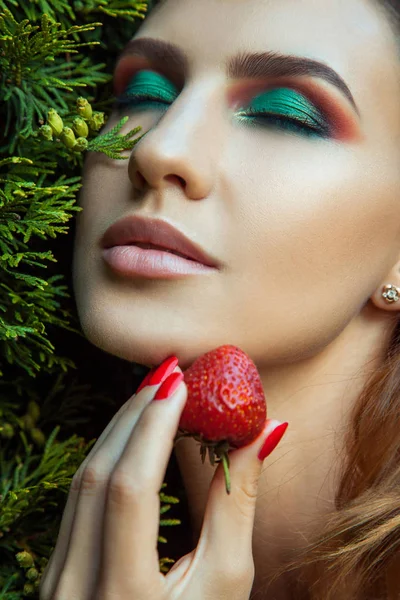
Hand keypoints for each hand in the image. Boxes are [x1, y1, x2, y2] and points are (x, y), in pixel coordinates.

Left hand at [39, 356, 285, 599]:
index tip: (180, 383)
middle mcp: (77, 587)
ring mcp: (57, 581)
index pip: (129, 489)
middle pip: (97, 475)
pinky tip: (133, 434)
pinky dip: (106, 456)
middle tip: (168, 372)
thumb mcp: (227, 581)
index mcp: (126, 596)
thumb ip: (238, 502)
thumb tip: (266, 430)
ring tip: (154, 393)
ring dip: (118, 429)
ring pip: (80, 482)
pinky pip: (77, 499)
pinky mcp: (57, 571)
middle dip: (134, 414)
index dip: (153, 427)